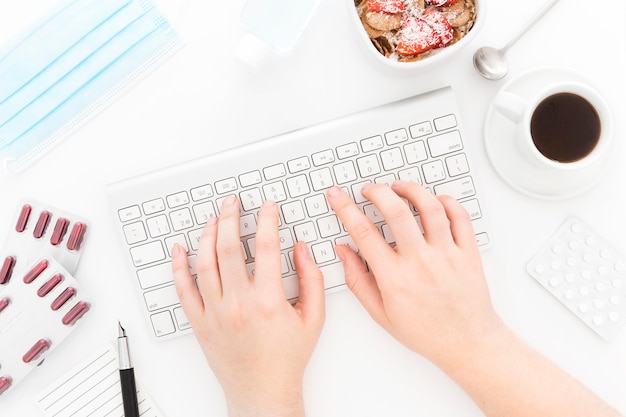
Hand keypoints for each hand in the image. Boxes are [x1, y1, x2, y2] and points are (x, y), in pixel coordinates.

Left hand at [172, 197, 324, 416]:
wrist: (263, 392)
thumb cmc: (287, 358)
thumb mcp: (314, 318)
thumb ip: (312, 279)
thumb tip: (301, 248)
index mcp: (269, 301)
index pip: (267, 247)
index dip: (267, 220)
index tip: (267, 207)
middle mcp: (238, 304)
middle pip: (229, 248)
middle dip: (231, 218)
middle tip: (232, 202)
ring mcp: (215, 313)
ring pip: (204, 263)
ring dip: (207, 235)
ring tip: (213, 219)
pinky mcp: (200, 323)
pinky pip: (184, 290)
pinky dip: (178, 267)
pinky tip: (179, 249)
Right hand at [327, 181, 501, 365]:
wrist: (467, 344)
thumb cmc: (426, 332)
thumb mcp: (381, 313)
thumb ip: (358, 281)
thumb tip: (344, 252)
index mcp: (395, 278)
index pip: (363, 232)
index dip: (345, 208)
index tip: (338, 196)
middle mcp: (421, 263)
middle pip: (395, 211)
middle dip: (376, 191)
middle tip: (369, 190)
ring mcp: (447, 255)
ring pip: (429, 207)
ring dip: (410, 189)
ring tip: (399, 187)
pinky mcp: (468, 253)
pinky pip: (459, 216)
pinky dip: (446, 201)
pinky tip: (434, 201)